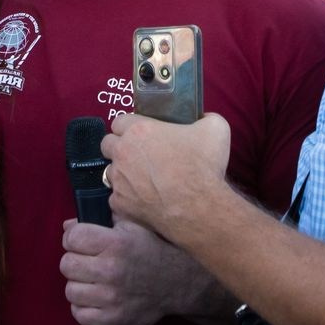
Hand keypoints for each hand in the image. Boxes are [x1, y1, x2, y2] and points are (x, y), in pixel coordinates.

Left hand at [59, 218, 213, 324]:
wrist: (178, 281)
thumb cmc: (150, 250)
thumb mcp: (131, 225)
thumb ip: (100, 220)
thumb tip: (66, 226)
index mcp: (116, 243)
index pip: (72, 238)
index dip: (73, 238)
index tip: (81, 242)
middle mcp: (112, 270)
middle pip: (66, 265)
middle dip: (75, 261)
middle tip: (88, 262)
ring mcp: (112, 298)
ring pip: (70, 291)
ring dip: (79, 285)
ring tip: (94, 281)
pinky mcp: (113, 319)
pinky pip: (79, 314)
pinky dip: (84, 307)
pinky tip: (97, 298)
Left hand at [103, 111, 235, 242]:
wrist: (198, 207)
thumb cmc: (203, 166)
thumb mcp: (216, 129)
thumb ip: (205, 117)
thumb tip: (202, 118)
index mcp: (139, 130)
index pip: (119, 121)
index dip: (130, 127)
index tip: (143, 135)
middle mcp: (122, 153)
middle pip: (107, 144)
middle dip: (120, 148)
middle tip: (140, 155)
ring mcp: (118, 180)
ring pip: (111, 171)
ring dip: (123, 173)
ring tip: (143, 179)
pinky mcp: (120, 204)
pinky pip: (117, 198)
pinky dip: (128, 198)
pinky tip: (144, 199)